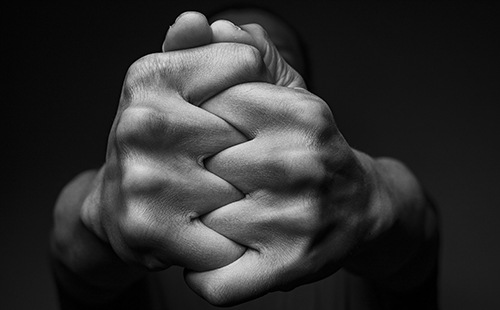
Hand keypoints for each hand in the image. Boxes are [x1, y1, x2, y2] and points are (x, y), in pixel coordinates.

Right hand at [79, 41, 275, 271]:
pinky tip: (217, 236)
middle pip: (249, 132)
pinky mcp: (148, 230)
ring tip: (218, 202)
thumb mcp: (179, 92)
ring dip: (242, 201)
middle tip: (224, 168)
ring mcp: (143, 179)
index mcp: (151, 76)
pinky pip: (227, 238)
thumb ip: (199, 53)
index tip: (234, 117)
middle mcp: (141, 123)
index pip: (247, 66)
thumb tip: (197, 21)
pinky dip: (234, 243)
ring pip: (243, 186)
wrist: (119, 209)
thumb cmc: (163, 147)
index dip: (252, 98)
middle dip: (247, 155)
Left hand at [159, 12, 391, 305]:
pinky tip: (209, 257)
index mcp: (299, 113)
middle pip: (203, 170)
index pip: (211, 110)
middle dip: (196, 177)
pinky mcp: (292, 267)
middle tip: (202, 183)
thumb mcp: (285, 94)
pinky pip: (216, 282)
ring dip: (198, 223)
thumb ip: (241, 54)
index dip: (197, 129)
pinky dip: (202, 275)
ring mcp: (298, 220)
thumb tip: (194, 23)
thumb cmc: (309, 150)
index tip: (201, 140)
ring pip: (204, 223)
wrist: (361, 208)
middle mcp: (302, 163)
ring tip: (211, 218)